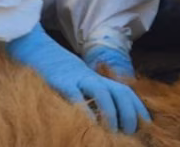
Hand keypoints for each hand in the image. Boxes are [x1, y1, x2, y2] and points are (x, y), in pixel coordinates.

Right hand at [6, 24, 149, 133]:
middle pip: (119, 92)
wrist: (34, 47)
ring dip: (112, 113)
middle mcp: (92, 77)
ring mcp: (77, 78)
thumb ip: (90, 93)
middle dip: (129, 113)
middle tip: (131, 132)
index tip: (145, 123)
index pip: (125, 91)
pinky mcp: (61, 81)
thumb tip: (103, 116)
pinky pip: (75, 96)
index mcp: (98, 78)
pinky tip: (88, 124)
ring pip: (103, 92)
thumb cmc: (55, 69)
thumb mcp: (77, 79)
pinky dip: (84, 110)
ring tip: (115, 131)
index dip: (137, 107)